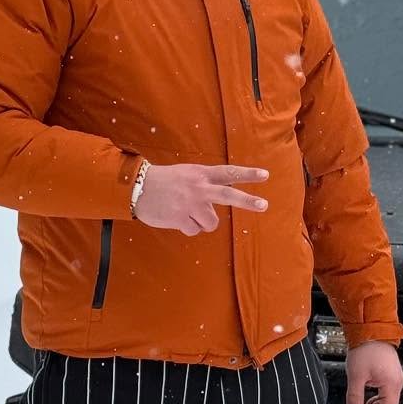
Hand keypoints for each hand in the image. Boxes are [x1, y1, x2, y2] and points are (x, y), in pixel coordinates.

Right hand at [134, 163, 268, 235]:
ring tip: (186, 213)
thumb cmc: (164, 181)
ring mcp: (190, 204)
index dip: (247, 174)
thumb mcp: (186, 174)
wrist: (137, 188)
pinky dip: (187, 227)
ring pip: (211, 223)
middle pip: (229, 195)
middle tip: (264, 205)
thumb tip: (220, 198)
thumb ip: (204, 183)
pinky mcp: (180, 219)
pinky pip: (194, 230)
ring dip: (202, 222)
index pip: (229, 173)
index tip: (265, 175)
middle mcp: (199, 188)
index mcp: (201, 174)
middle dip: (248, 201)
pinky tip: (175, 218)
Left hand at [344, 340, 402, 403]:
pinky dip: (376, 399)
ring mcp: (395, 377)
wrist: (371, 331)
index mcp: (391, 384)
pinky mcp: (390, 373)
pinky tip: (366, 402)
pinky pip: (386, 391)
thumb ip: (354, 397)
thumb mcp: (356, 376)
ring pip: (386, 400)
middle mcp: (396, 382)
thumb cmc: (366, 349)